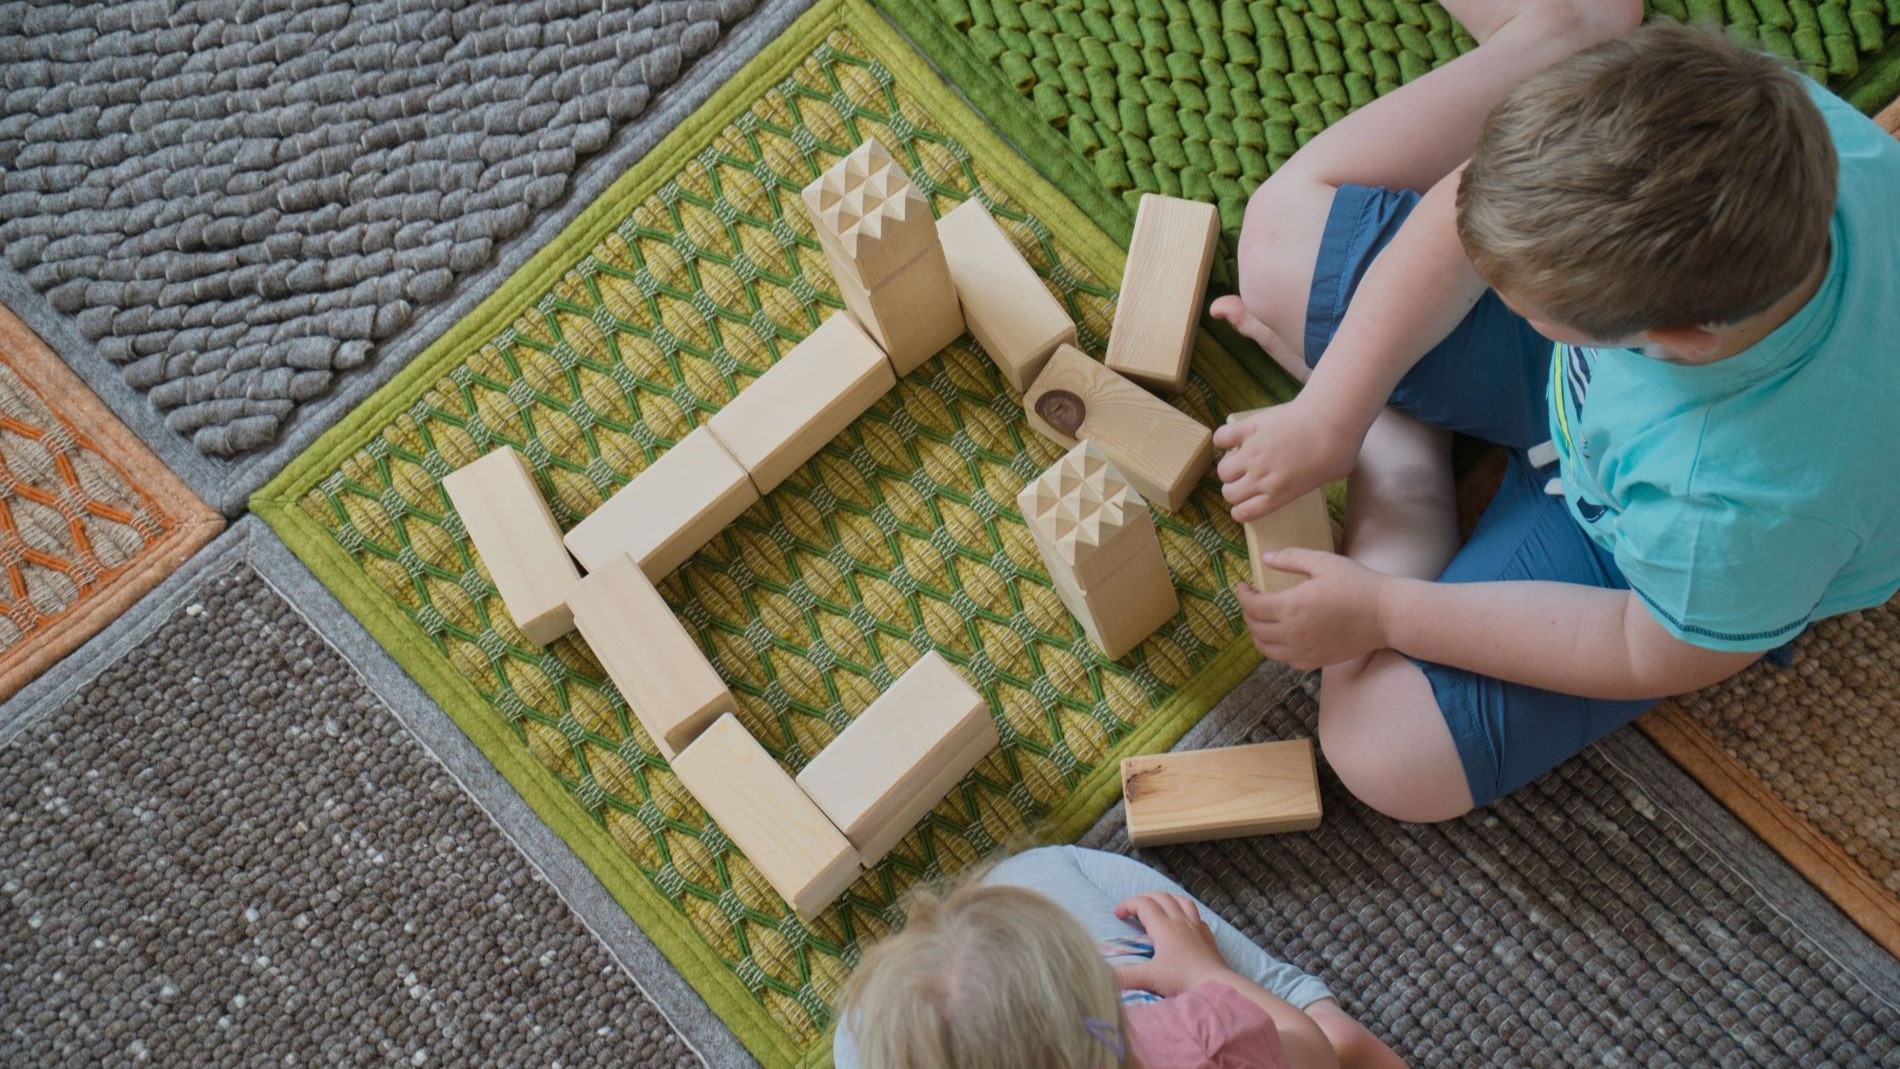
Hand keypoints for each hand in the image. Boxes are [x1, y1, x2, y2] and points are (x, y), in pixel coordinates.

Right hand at [1110, 893, 1231, 996]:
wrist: (1216, 986)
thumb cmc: (1181, 980)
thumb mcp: (1148, 978)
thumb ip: (1123, 976)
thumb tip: (1101, 974)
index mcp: (1163, 927)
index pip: (1143, 904)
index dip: (1128, 904)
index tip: (1117, 914)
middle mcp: (1180, 921)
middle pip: (1161, 897)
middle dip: (1144, 898)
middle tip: (1133, 908)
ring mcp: (1196, 926)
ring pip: (1180, 900)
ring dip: (1166, 898)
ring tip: (1158, 905)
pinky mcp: (1208, 936)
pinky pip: (1195, 914)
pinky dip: (1185, 911)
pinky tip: (1183, 921)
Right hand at [1213, 400, 1359, 522]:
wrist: (1332, 419)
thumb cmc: (1338, 450)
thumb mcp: (1327, 479)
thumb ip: (1307, 484)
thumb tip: (1302, 478)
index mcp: (1278, 495)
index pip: (1243, 513)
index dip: (1241, 509)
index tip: (1245, 502)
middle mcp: (1260, 478)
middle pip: (1229, 493)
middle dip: (1234, 489)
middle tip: (1244, 479)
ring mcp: (1252, 453)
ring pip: (1222, 470)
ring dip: (1229, 466)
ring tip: (1240, 459)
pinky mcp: (1249, 429)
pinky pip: (1222, 438)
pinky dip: (1224, 438)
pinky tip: (1235, 437)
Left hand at [1236, 548, 1390, 669]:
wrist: (1387, 615)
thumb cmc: (1358, 584)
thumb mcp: (1323, 562)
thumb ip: (1291, 558)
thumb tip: (1265, 558)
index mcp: (1292, 607)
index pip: (1252, 606)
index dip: (1242, 595)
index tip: (1243, 586)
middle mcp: (1293, 633)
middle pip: (1255, 628)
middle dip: (1247, 613)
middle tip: (1252, 600)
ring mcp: (1304, 651)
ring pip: (1266, 649)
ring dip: (1258, 634)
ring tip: (1261, 619)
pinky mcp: (1316, 662)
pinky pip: (1286, 660)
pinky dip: (1277, 649)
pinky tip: (1283, 636)